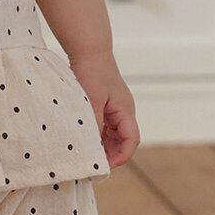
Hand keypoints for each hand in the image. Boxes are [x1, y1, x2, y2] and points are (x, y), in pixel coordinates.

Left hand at [69, 49, 140, 168]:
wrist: (89, 49)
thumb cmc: (92, 72)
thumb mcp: (91, 101)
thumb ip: (93, 124)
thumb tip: (91, 146)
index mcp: (125, 111)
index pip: (131, 141)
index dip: (120, 157)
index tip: (104, 166)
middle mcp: (124, 111)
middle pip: (124, 141)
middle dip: (111, 154)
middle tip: (93, 164)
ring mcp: (115, 108)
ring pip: (114, 134)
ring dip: (103, 145)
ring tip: (87, 153)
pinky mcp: (105, 104)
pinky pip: (105, 125)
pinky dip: (97, 135)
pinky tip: (83, 139)